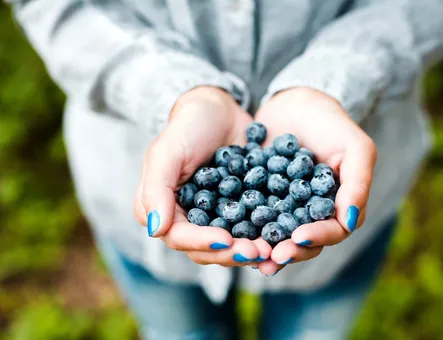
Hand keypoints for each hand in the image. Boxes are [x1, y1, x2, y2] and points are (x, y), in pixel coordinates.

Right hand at [134, 87, 270, 265]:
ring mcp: (215, 218)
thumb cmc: (189, 125)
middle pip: (206, 249)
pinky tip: (282, 237)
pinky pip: (250, 229)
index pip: (179, 237)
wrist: (220, 109)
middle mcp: (187, 220)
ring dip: (250, 250)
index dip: (202, 242)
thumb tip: (156, 230)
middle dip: (231, 253)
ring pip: (230, 245)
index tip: (227, 241)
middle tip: (258, 252)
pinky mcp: (239, 212)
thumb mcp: (168, 150)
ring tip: (271, 250)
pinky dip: (264, 235)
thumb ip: (156, 188)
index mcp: (163, 210)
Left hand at [254, 88, 376, 275]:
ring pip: (277, 236)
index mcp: (339, 205)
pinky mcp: (259, 199)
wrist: (293, 101)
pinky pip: (252, 218)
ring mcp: (284, 208)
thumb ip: (357, 182)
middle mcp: (312, 213)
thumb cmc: (330, 121)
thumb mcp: (354, 146)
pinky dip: (243, 227)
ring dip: (266, 248)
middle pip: (304, 241)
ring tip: (252, 257)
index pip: (334, 231)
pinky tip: (230, 234)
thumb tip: (351, 222)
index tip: (299, 237)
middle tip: (272, 256)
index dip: (318, 237)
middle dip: (289, 250)